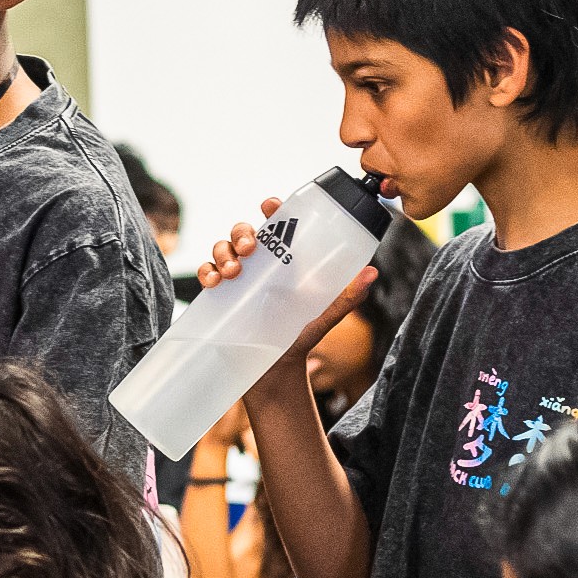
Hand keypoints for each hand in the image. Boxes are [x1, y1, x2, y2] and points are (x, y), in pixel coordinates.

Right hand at [196, 197, 377, 389]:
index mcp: (284, 260)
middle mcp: (259, 264)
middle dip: (242, 233)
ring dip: (223, 252)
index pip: (276, 225)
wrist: (275, 371)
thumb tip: (372, 272)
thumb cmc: (301, 336)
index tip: (270, 205)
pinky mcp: (220, 297)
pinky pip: (206, 275)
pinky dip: (206, 273)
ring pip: (222, 248)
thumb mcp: (325, 315)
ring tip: (232, 272)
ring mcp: (237, 279)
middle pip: (243, 232)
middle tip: (250, 249)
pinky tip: (214, 283)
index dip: (272, 210)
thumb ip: (346, 296)